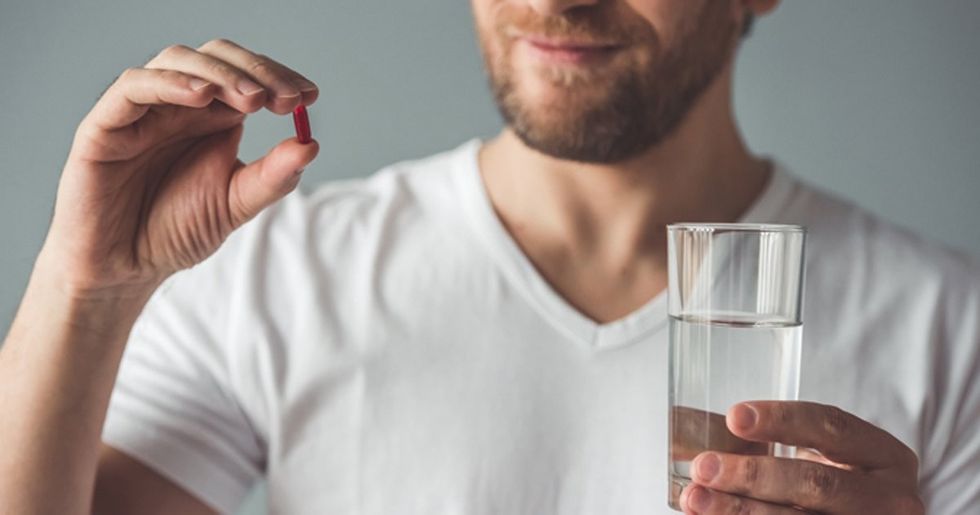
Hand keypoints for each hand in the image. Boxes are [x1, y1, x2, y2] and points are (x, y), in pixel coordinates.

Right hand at [39, 39, 319, 297]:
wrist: (125, 269)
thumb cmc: (175, 232)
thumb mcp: (235, 204)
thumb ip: (272, 177)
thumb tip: (312, 145)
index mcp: (213, 118)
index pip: (247, 76)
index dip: (278, 77)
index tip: (309, 96)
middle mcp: (178, 105)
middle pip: (217, 59)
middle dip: (256, 72)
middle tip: (287, 98)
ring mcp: (142, 111)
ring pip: (177, 62)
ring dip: (219, 74)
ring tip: (252, 99)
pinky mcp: (105, 126)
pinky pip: (132, 88)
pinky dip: (169, 84)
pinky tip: (202, 97)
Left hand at [679, 401, 923, 513]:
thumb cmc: (837, 484)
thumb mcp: (828, 456)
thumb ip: (782, 440)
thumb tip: (695, 426)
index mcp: (887, 458)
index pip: (833, 428)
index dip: (782, 420)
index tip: (734, 417)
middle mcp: (891, 501)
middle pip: (816, 484)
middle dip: (753, 474)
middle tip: (704, 467)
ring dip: (739, 511)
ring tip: (696, 498)